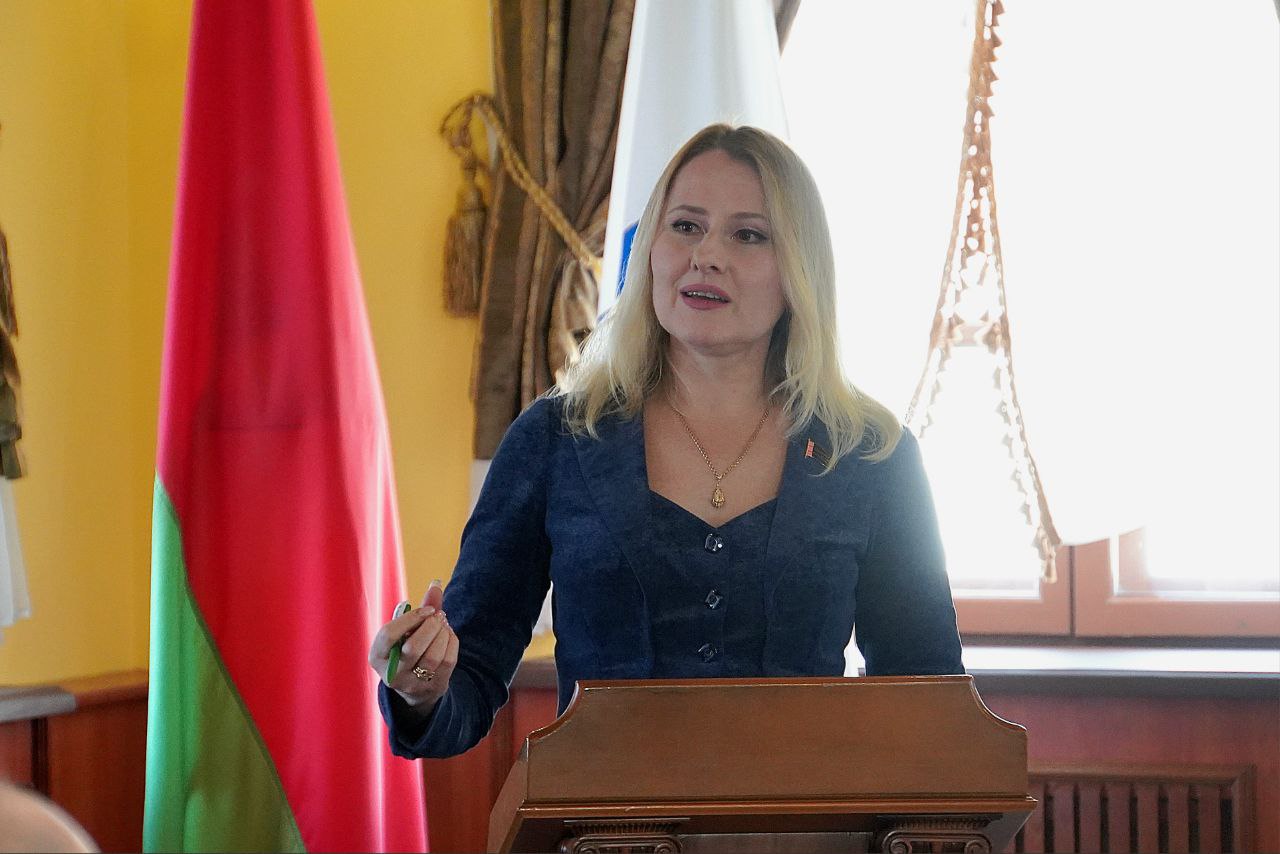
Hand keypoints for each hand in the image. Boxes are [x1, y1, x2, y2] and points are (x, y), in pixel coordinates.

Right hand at [369, 580, 459, 714]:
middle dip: (430, 626)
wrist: (416, 687)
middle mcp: (391, 674)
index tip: (426, 610)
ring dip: (443, 634)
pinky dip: (452, 643)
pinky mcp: (433, 688)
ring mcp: (413, 684)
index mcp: (377, 657)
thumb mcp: (405, 632)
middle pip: (413, 647)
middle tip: (438, 615)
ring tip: (444, 624)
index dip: (410, 618)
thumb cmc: (407, 649)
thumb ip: (419, 609)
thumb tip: (436, 583)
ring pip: (433, 656)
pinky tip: (449, 635)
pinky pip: (447, 662)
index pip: (388, 635)